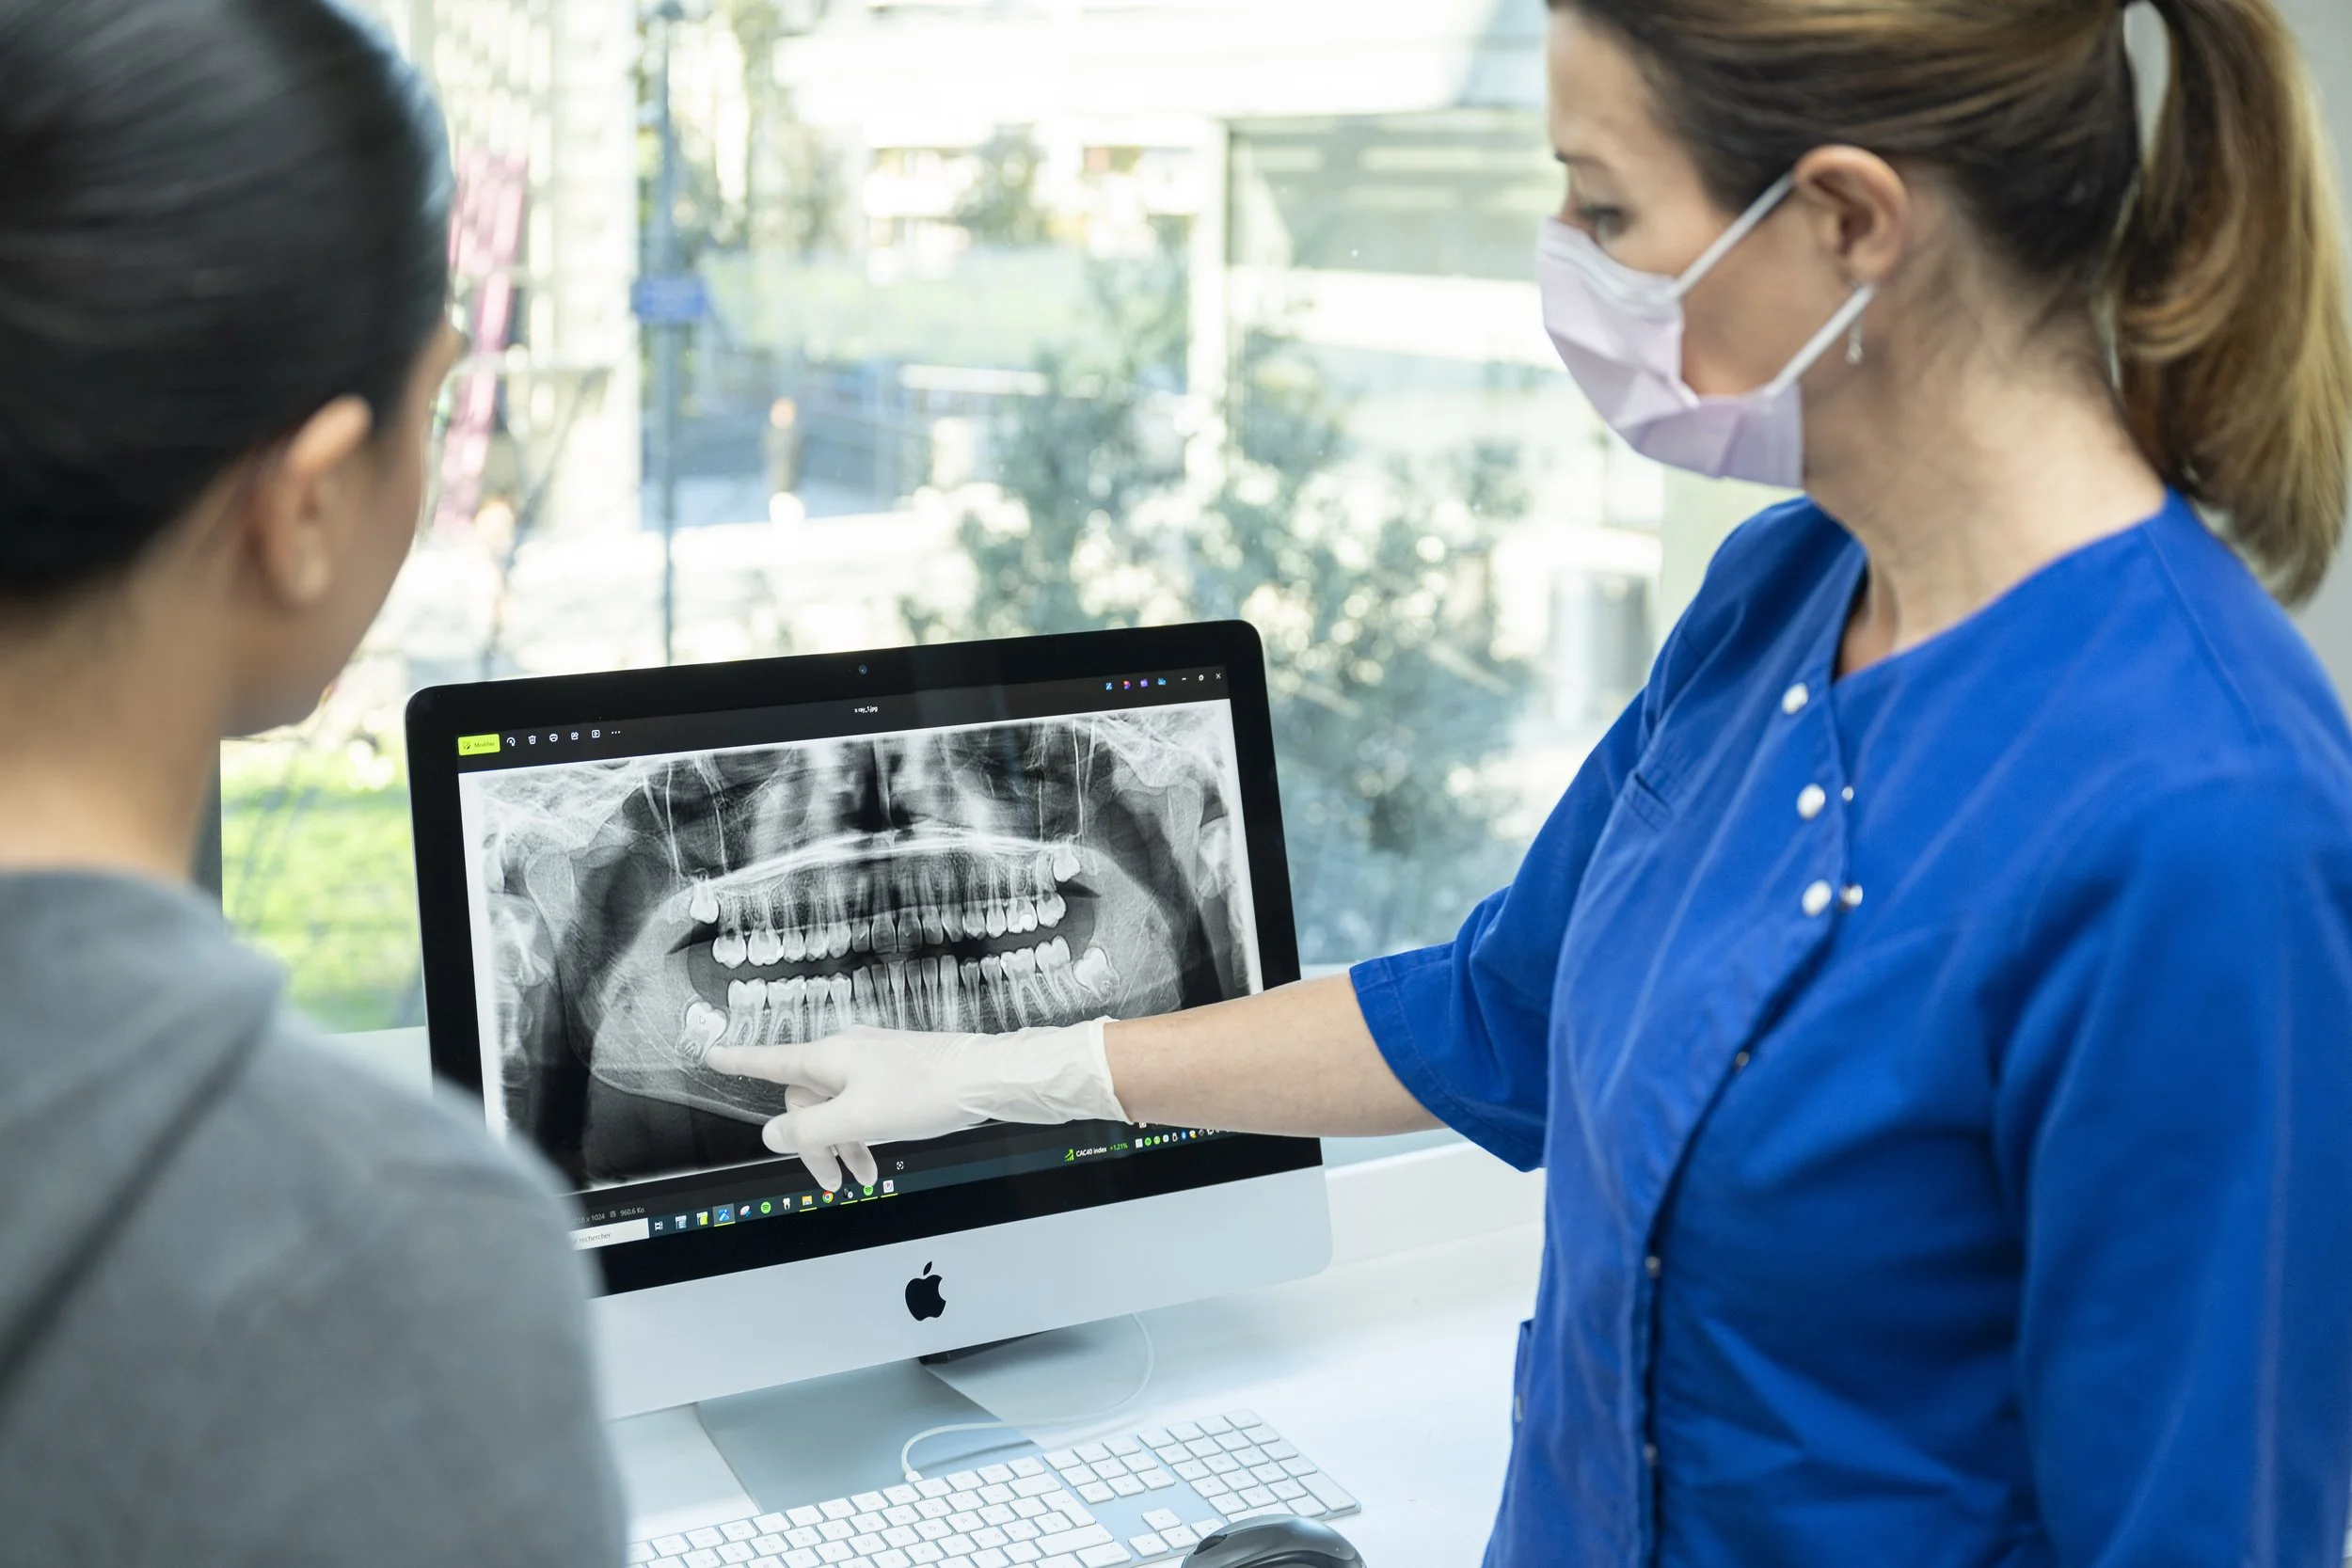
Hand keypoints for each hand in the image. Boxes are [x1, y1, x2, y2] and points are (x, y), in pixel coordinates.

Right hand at [707, 1021, 1123, 1192]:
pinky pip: (862, 1105)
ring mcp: (873, 1061)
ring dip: (841, 1144)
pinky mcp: (895, 1073)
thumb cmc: (924, 1093)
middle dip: (812, 1142)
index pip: (771, 1061)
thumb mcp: (857, 1121)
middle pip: (806, 1099)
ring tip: (860, 1177)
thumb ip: (808, 1131)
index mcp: (829, 1058)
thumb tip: (772, 1135)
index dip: (739, 1062)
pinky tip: (877, 1156)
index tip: (711, 1055)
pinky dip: (863, 1132)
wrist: (984, 1078)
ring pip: (837, 1106)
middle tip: (830, 1181)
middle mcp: (847, 1053)